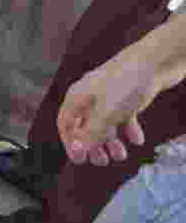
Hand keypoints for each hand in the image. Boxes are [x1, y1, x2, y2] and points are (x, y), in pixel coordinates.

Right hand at [57, 49, 160, 165]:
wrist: (156, 61)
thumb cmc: (127, 81)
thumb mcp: (106, 113)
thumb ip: (91, 133)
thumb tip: (77, 150)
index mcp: (78, 97)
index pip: (65, 123)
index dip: (71, 142)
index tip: (80, 160)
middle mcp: (90, 96)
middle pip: (85, 125)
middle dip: (93, 145)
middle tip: (102, 161)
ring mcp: (109, 95)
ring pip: (104, 123)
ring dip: (111, 141)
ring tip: (122, 154)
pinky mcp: (126, 95)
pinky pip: (123, 117)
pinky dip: (128, 129)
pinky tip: (137, 139)